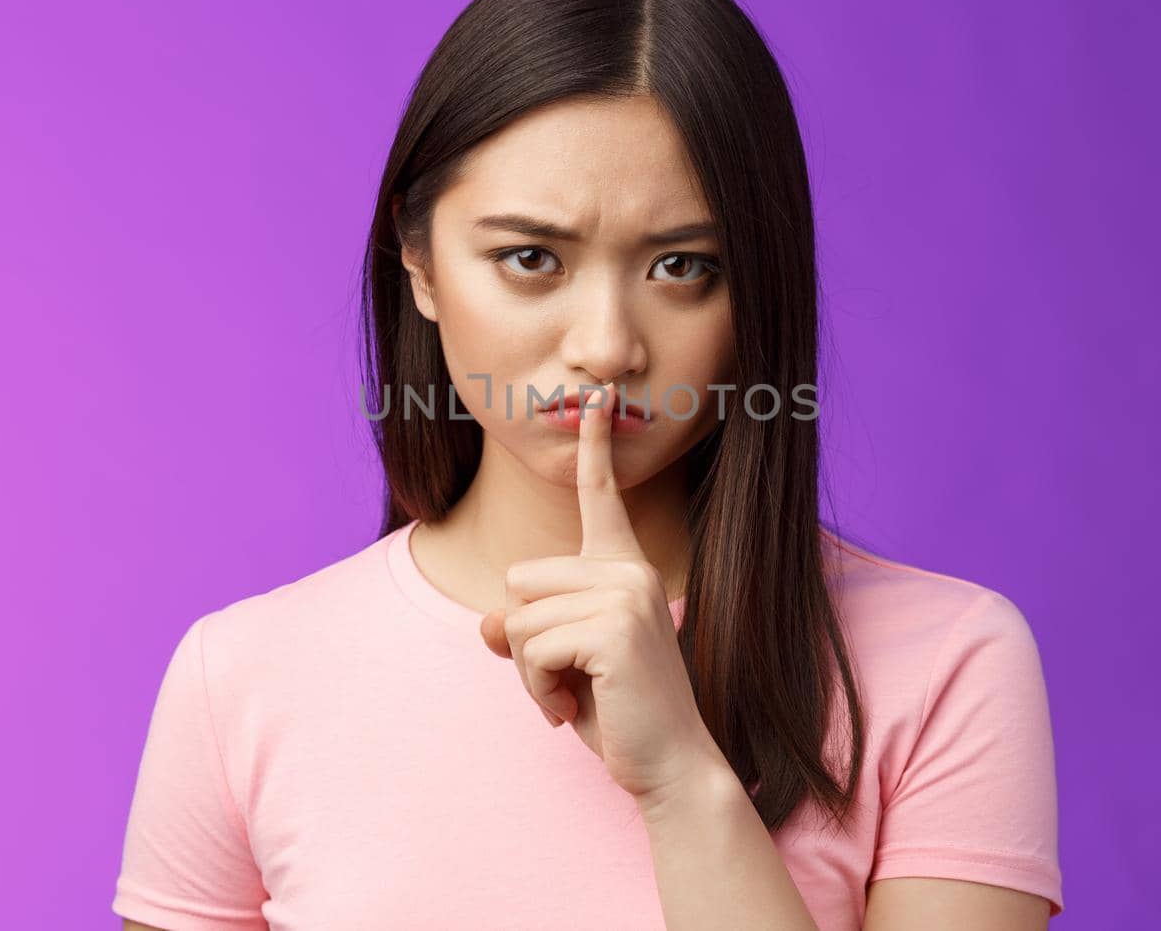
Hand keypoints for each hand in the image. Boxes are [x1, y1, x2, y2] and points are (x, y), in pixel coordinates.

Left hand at [478, 394, 724, 800]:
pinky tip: (572, 710)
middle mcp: (627, 571)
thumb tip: (489, 626)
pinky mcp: (612, 629)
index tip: (594, 398)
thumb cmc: (620, 711)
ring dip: (530, 672)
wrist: (671, 763)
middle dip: (524, 639)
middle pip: (519, 578)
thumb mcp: (562, 663)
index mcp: (623, 568)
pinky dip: (537, 689)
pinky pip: (530, 648)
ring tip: (571, 697)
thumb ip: (526, 632)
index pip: (601, 498)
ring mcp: (624, 596)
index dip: (594, 448)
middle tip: (565, 680)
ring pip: (519, 617)